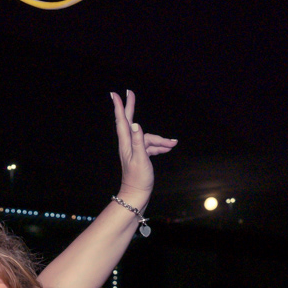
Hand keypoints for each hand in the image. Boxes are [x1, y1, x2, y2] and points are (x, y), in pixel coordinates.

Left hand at [111, 90, 177, 206]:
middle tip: (129, 92)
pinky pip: (151, 146)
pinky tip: (169, 148)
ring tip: (173, 144)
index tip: (115, 94)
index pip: (122, 121)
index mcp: (126, 143)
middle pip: (130, 122)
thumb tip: (136, 124)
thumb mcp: (140, 160)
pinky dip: (160, 146)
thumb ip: (139, 142)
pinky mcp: (141, 155)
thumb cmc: (138, 179)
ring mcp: (135, 150)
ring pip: (148, 138)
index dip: (120, 107)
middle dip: (130, 107)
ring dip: (160, 140)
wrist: (137, 195)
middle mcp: (129, 144)